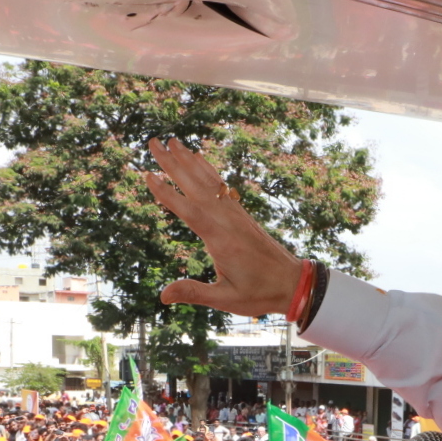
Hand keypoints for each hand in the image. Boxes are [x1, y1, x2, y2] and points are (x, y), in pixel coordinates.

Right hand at [145, 138, 303, 315]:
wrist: (292, 283)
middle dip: (173, 164)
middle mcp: (227, 220)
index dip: (168, 194)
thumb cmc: (259, 293)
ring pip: (208, 181)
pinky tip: (197, 158)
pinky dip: (206, 169)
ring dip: (188, 160)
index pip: (189, 212)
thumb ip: (194, 293)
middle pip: (196, 187)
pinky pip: (220, 186)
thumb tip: (162, 296)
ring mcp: (235, 214)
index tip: (149, 175)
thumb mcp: (226, 299)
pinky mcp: (240, 213)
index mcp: (221, 240)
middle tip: (153, 142)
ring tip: (171, 141)